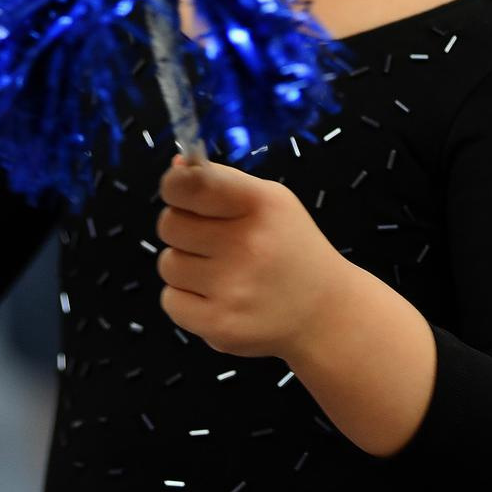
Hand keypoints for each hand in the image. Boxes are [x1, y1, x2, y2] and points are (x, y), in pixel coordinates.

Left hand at [155, 157, 356, 360]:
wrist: (324, 312)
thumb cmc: (290, 246)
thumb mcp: (270, 201)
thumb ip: (221, 180)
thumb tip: (176, 166)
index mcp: (260, 204)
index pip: (192, 184)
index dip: (174, 184)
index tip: (178, 191)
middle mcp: (247, 244)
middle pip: (170, 225)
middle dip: (182, 229)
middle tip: (211, 240)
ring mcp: (232, 288)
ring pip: (167, 264)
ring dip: (185, 266)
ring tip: (219, 272)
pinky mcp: (219, 324)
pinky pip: (170, 301)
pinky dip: (185, 300)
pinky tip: (216, 297)